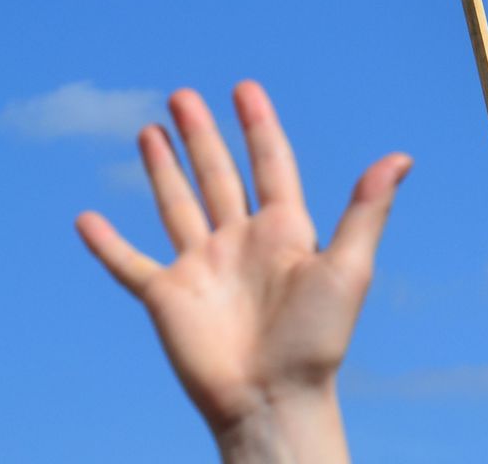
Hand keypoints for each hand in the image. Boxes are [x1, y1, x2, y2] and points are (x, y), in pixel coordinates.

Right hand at [76, 82, 410, 463]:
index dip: (257, 126)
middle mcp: (241, 242)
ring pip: (177, 206)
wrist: (273, 398)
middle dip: (202, 135)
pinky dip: (107, 244)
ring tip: (149, 130)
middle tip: (182, 94)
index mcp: (285, 231)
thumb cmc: (317, 339)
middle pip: (217, 175)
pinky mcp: (167, 297)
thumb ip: (366, 210)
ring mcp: (202, 267)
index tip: (245, 88)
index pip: (269, 164)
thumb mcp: (348, 267)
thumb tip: (402, 157)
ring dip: (162, 169)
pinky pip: (129, 265)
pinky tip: (86, 219)